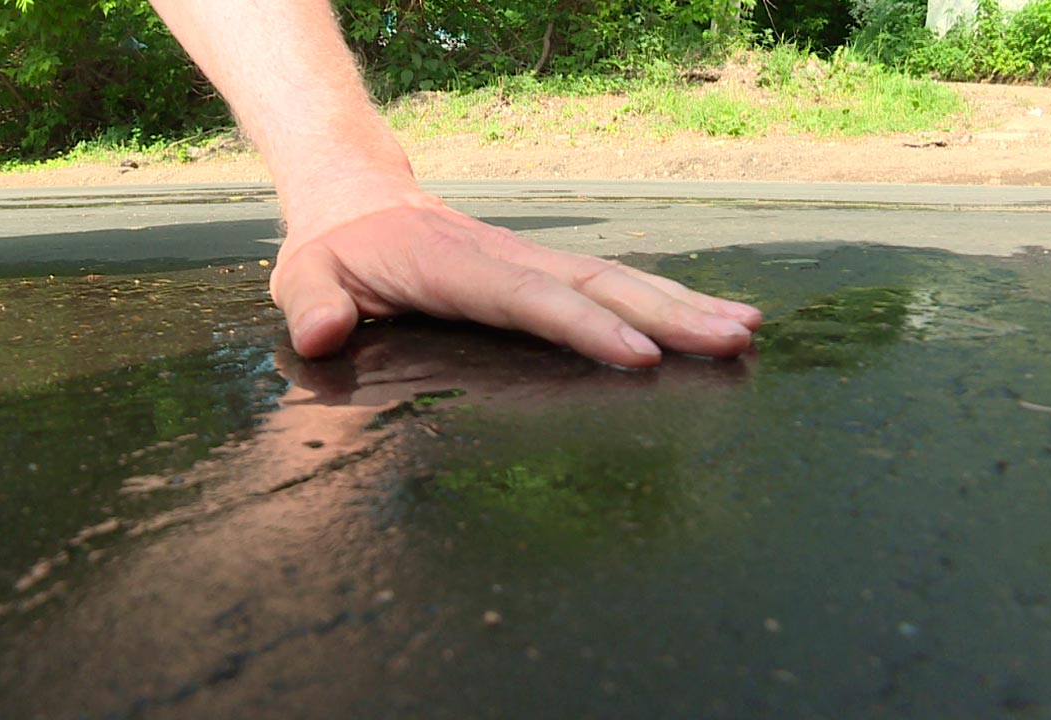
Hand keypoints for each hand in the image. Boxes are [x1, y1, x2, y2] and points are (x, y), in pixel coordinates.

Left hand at [270, 192, 761, 367]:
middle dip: (668, 313)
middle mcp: (507, 259)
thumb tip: (324, 336)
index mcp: (454, 268)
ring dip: (682, 305)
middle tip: (736, 339)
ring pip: (616, 281)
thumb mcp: (304, 277)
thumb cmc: (333, 250)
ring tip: (746, 330)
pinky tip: (704, 318)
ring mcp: (530, 262)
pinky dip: (660, 301)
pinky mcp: (540, 271)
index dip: (584, 327)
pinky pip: (607, 285)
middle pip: (598, 284)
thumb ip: (312, 306)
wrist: (356, 199)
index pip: (528, 298)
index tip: (641, 355)